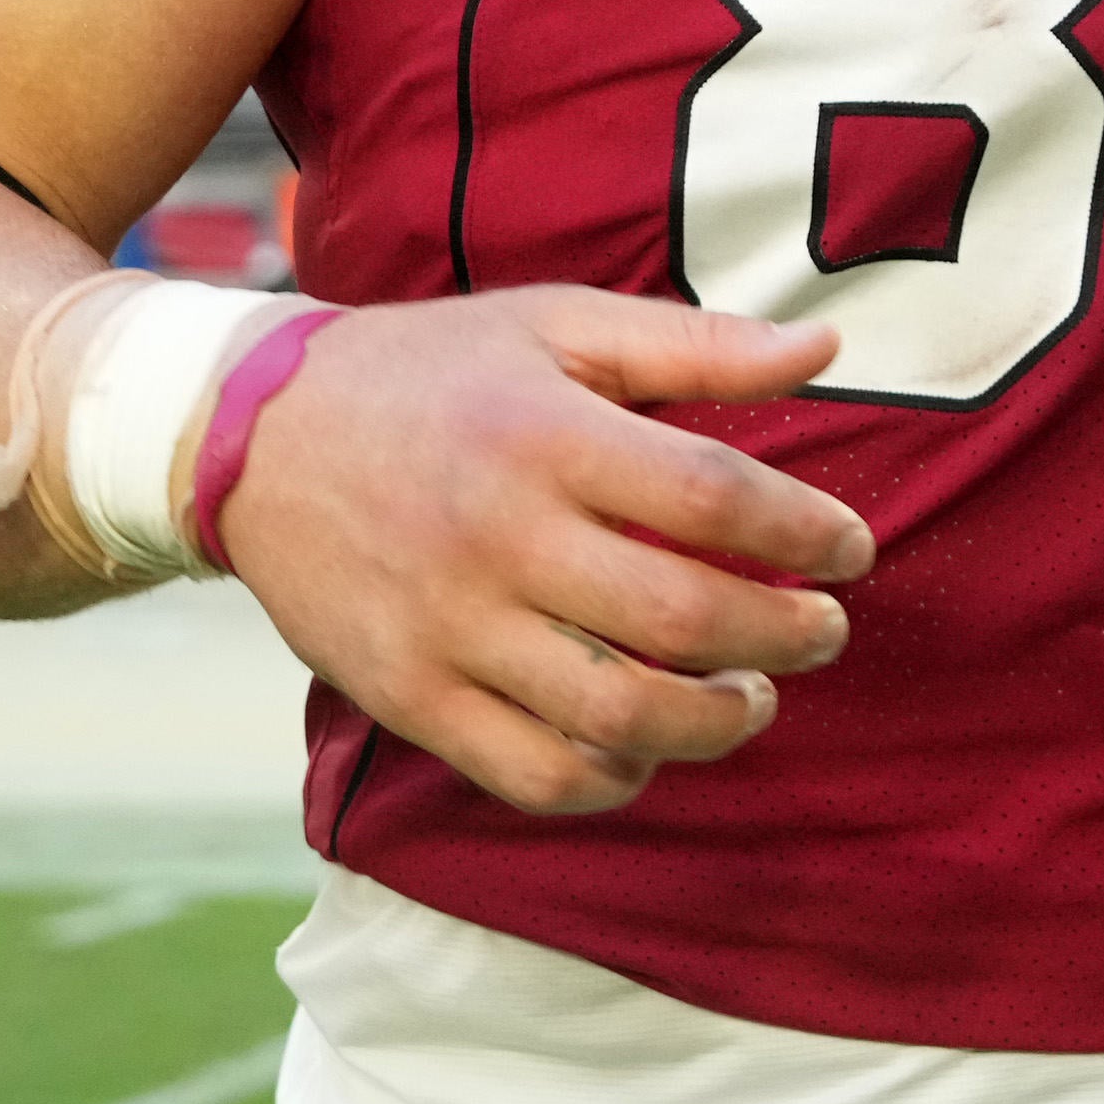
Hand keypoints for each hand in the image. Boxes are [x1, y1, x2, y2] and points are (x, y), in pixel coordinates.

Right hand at [223, 286, 868, 818]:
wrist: (250, 435)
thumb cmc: (429, 372)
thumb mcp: (554, 325)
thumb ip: (694, 346)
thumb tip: (824, 352)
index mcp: (547, 434)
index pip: (714, 497)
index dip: (805, 533)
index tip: (852, 549)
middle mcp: (500, 536)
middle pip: (683, 616)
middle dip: (785, 636)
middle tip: (823, 630)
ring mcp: (450, 628)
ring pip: (617, 713)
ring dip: (715, 723)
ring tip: (753, 697)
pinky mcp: (409, 698)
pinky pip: (532, 773)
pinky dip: (613, 777)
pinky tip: (650, 743)